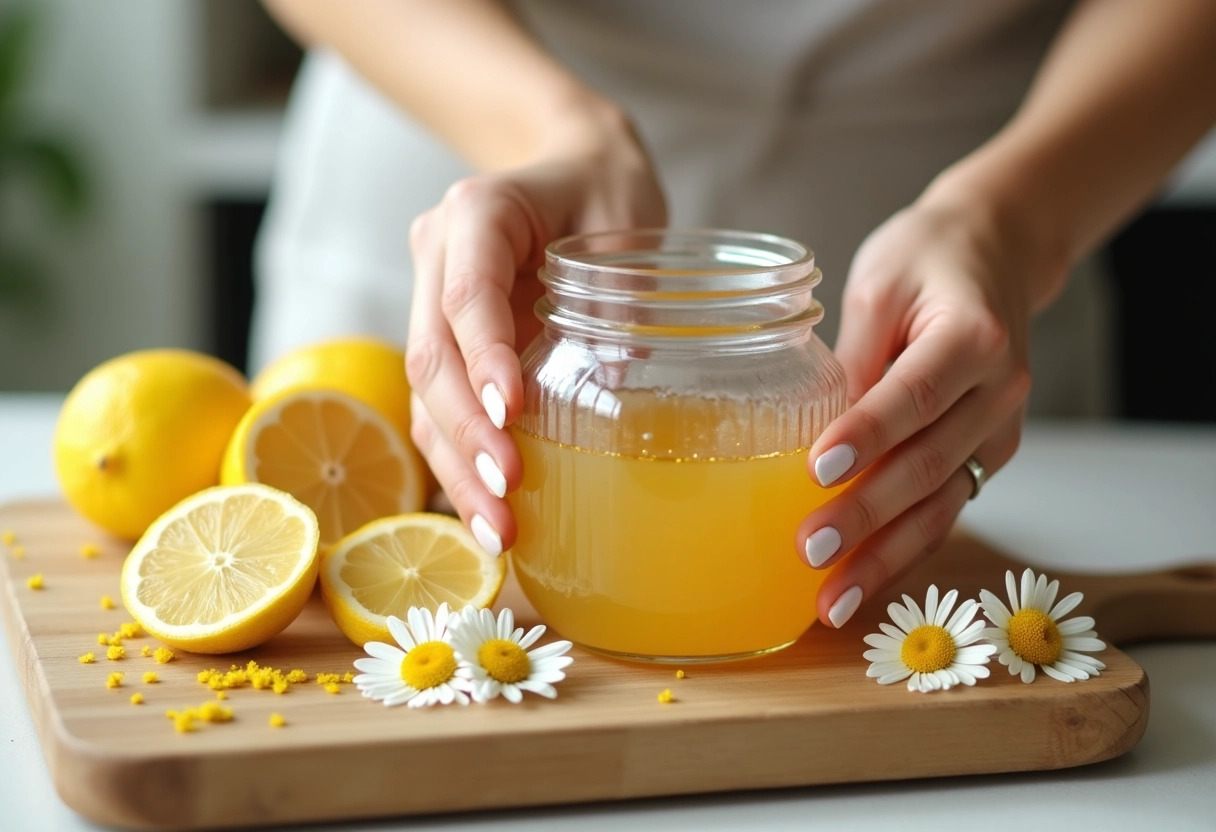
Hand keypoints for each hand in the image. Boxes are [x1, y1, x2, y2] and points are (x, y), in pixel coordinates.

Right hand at [406, 112, 665, 554]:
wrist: (569, 165)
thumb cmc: (604, 186)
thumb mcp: (626, 219)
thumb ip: (615, 293)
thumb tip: (609, 382)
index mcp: (478, 211)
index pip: (468, 295)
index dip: (484, 357)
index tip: (510, 413)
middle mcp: (438, 255)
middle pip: (432, 355)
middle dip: (466, 433)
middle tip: (507, 494)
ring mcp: (431, 299)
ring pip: (424, 392)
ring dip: (456, 463)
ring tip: (496, 529)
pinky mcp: (445, 338)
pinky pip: (440, 404)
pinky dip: (461, 456)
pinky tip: (489, 506)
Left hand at [798, 193, 1064, 627]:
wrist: (997, 251)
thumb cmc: (928, 258)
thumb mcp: (879, 284)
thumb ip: (850, 357)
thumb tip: (805, 431)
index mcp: (973, 337)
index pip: (912, 396)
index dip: (867, 436)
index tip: (819, 470)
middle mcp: (999, 391)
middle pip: (928, 464)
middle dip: (867, 516)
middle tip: (810, 550)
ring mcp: (999, 430)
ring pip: (941, 506)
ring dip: (886, 559)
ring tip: (832, 602)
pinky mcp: (986, 454)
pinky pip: (945, 510)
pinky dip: (904, 553)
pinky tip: (863, 587)